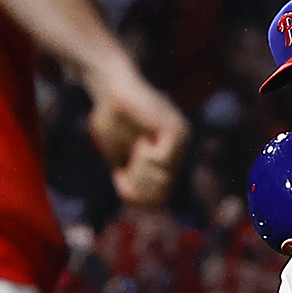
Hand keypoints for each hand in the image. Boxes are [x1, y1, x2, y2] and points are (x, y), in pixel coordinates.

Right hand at [88, 68, 187, 207]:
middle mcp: (180, 151)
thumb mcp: (118, 156)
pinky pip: (161, 160)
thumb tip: (147, 205)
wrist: (109, 86)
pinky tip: (141, 141)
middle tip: (124, 168)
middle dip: (136, 187)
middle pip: (160, 194)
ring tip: (134, 151)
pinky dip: (144, 157)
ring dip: (139, 170)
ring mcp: (182, 141)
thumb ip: (132, 179)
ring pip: (162, 179)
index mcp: (167, 159)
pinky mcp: (176, 130)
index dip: (135, 198)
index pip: (158, 199)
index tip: (119, 178)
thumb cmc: (110, 118)